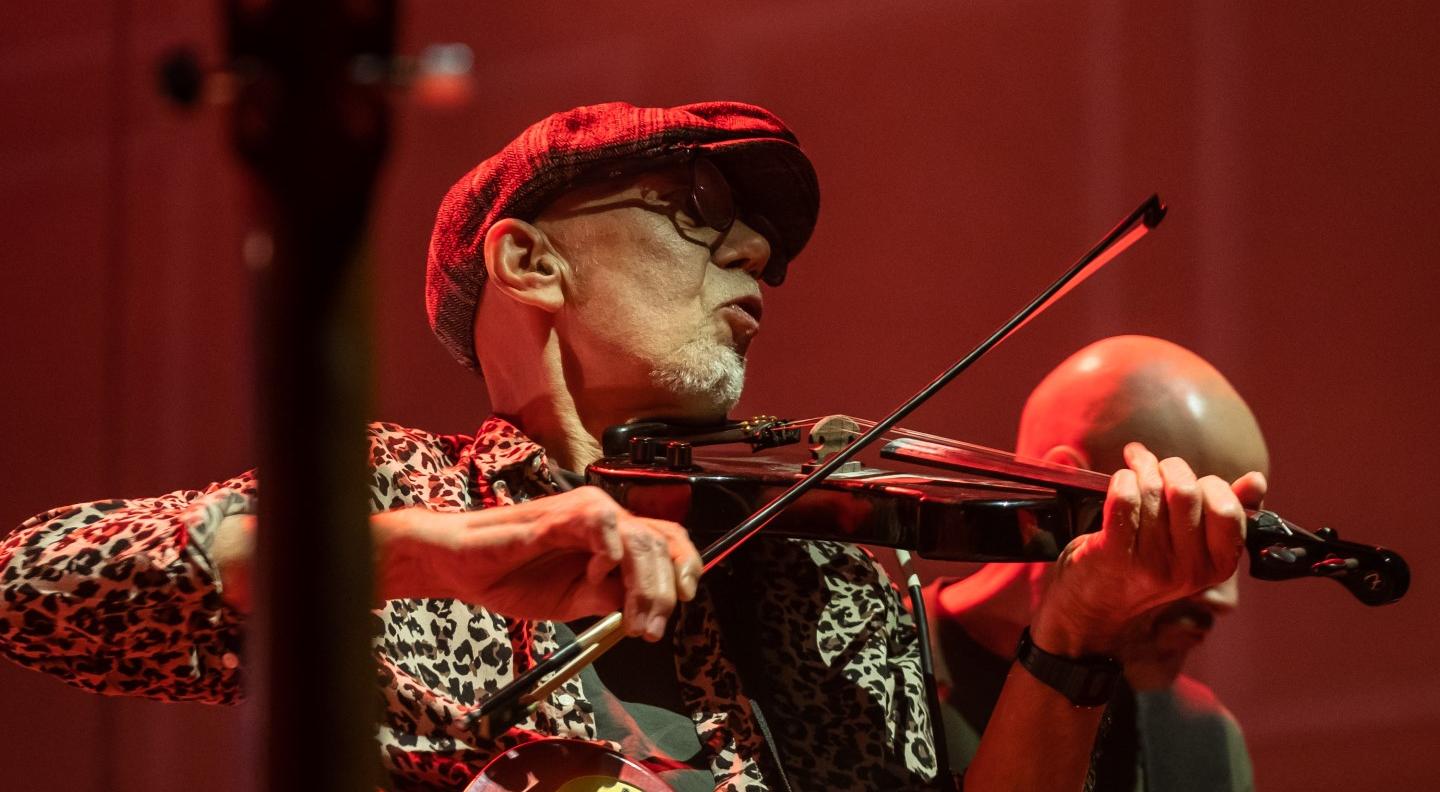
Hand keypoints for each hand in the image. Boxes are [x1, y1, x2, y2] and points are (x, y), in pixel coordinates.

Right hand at [379, 486, 701, 640]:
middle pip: (659, 544)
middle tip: (650, 631)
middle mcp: (604, 516)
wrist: (462, 568)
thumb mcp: (573, 602)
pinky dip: (608, 556)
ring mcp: (583, 511)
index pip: (667, 539)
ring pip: (639, 539)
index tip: (686, 601)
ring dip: (644, 586)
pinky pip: (602, 525)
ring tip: (632, 622)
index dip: (686, 566)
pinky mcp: (559, 514)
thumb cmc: (514, 578)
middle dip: (663, 593)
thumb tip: (644, 610)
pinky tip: (592, 579)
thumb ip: (608, 599)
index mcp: (611, 536)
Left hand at [1031, 442, 1266, 655]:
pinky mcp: (1115, 555)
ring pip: (1151, 490)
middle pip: (1186, 492)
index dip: (1210, 484)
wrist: (1096, 607)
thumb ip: (1224, 513)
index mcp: (1217, 566)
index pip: (1227, 509)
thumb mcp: (1193, 546)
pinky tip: (1120, 481)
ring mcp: (1152, 564)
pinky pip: (1124, 498)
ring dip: (1140, 468)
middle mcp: (1188, 570)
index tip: (1191, 479)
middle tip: (1155, 466)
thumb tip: (1256, 480)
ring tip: (1134, 465)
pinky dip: (1121, 480)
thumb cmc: (1148, 565)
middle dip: (1170, 468)